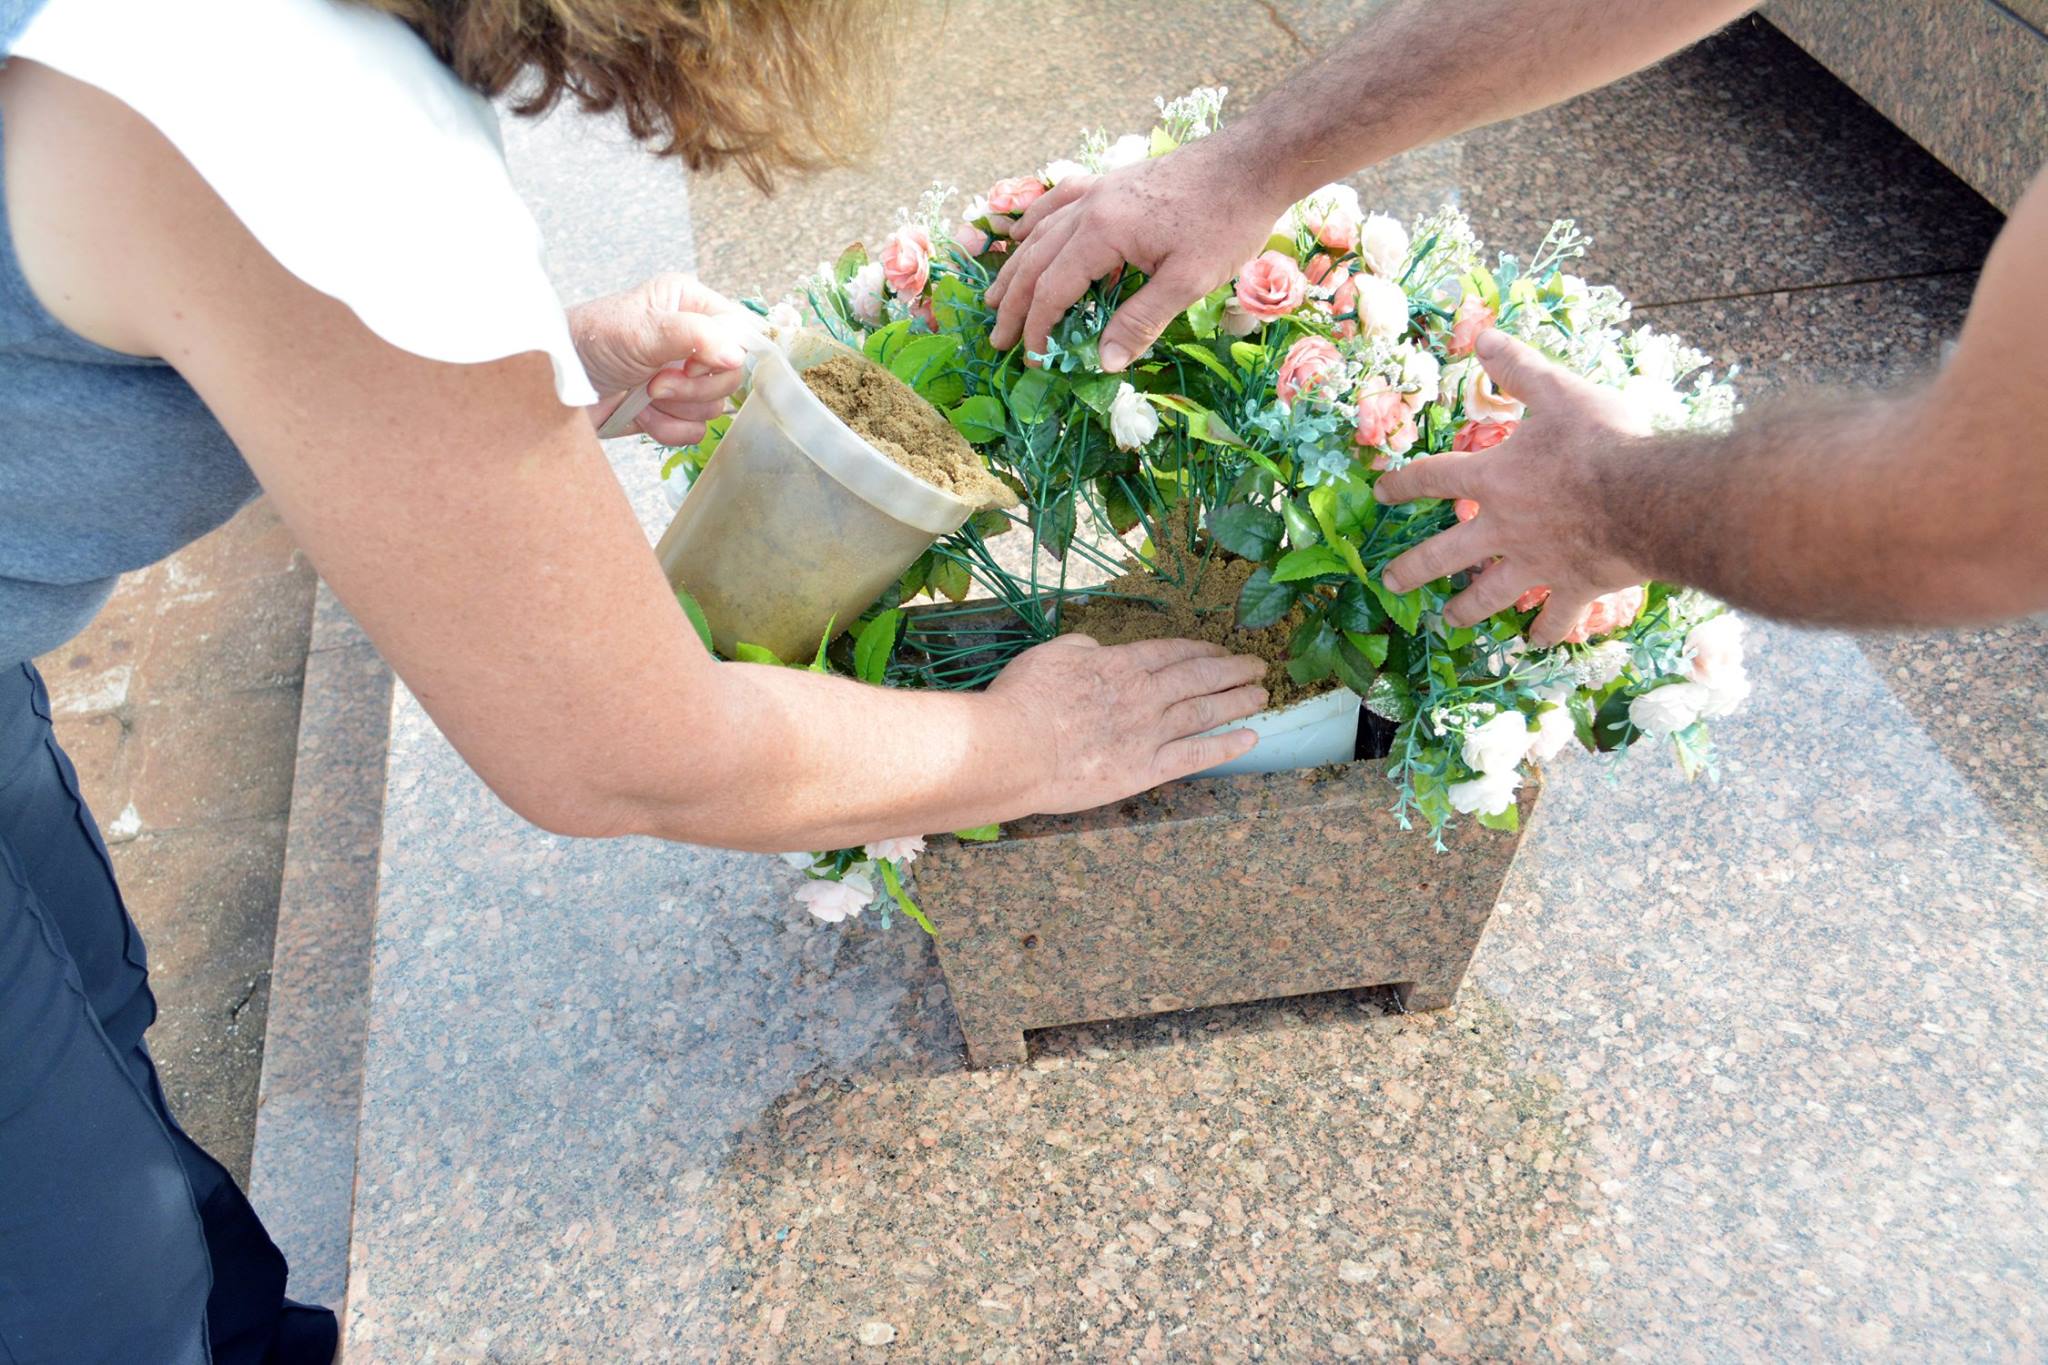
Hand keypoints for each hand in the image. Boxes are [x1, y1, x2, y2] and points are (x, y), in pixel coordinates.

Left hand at [570, 273, 751, 444]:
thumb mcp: (641, 330)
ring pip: (714, 405)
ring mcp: (683, 376)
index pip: (739, 331)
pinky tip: (642, 414)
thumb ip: (694, 336)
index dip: (723, 354)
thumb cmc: (588, 342)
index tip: (688, 364)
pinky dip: (667, 427)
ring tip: (643, 395)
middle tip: (656, 384)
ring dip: (675, 408)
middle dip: (693, 388)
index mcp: (690, 305)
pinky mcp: (672, 409)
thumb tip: (736, 354)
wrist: (556, 385)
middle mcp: (692, 339)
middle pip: (731, 374)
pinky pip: (695, 430)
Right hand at [984, 137, 1280, 370]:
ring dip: (1016, 268)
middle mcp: (1090, 206)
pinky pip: (1060, 202)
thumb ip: (1141, 321)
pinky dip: (1036, 223)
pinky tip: (1024, 234)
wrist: (1253, 161)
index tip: (1032, 358)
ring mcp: (1100, 190)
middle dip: (1014, 304)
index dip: (1039, 327)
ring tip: (995, 297)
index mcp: (1102, 232)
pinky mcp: (1114, 183)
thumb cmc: (1226, 221)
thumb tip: (1103, 363)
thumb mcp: (1188, 281)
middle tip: (997, 338)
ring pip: (1041, 232)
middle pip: (1036, 261)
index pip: (1054, 288)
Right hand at [984, 635, 1267, 811]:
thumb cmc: (1023, 700)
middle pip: (1199, 677)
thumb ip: (1082, 648)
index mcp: (1120, 665)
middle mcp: (1144, 695)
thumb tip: (1097, 649)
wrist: (1014, 749)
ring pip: (1205, 712)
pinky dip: (1226, 746)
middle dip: (1233, 670)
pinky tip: (1251, 738)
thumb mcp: (1050, 655)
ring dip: (1238, 701)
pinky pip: (1195, 757)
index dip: (1202, 649)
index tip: (1221, 650)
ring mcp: (1149, 733)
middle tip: (1258, 667)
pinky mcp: (1145, 771)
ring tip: (1262, 695)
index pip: (1172, 652)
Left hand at [1374, 330, 1651, 646]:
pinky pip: (1554, 617)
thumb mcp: (1558, 391)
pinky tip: (1537, 643)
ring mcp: (1535, 563)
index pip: (1433, 479)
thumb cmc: (1602, 441)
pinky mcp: (1573, 587)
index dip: (1403, 484)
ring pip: (1489, 595)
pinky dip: (1546, 631)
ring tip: (1447, 622)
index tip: (1380, 493)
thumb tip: (1483, 337)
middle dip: (1413, 569)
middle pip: (1445, 554)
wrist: (1649, 498)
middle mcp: (1504, 527)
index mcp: (1493, 478)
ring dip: (1465, 610)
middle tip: (1389, 582)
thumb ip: (1520, 368)